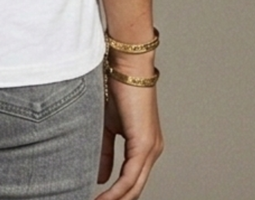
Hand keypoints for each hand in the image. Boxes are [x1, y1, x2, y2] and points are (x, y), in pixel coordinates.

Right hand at [96, 75, 163, 199]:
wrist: (126, 67)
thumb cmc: (118, 89)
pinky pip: (130, 176)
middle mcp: (152, 151)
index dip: (117, 195)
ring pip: (134, 186)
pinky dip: (116, 190)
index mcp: (145, 147)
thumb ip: (106, 153)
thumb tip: (102, 177)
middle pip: (136, 188)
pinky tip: (104, 198)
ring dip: (116, 199)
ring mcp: (151, 149)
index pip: (132, 180)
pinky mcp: (144, 144)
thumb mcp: (108, 126)